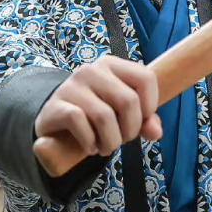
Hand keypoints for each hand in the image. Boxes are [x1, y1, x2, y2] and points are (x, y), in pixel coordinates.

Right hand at [34, 55, 161, 156]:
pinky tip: (90, 147)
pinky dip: (90, 143)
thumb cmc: (95, 113)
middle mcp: (92, 70)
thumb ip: (144, 120)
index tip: (141, 120)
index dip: (150, 105)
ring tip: (106, 147)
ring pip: (105, 117)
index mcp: (112, 65)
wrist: (55, 120)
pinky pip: (80, 123)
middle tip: (121, 140)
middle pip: (128, 101)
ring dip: (111, 141)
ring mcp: (72, 86)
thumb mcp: (122, 113)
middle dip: (130, 130)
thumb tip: (156, 132)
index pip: (146, 78)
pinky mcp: (56, 105)